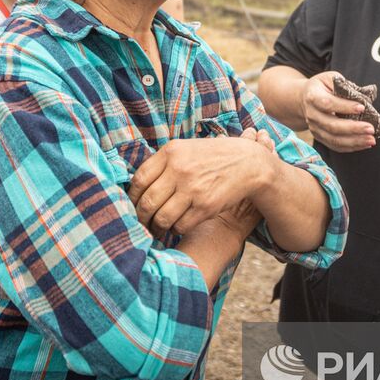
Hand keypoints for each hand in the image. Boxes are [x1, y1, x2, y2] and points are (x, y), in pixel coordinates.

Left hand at [129, 132, 278, 236]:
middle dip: (140, 218)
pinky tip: (176, 227)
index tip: (130, 206)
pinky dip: (175, 230)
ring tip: (156, 230)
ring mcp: (193, 189)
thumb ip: (163, 163)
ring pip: (162, 218)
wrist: (249, 163)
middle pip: (148, 202)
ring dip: (156, 228)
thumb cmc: (214, 157)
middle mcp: (179, 169)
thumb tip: (137, 187)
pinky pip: (180, 225)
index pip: (139, 180)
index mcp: (171, 152)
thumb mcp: (187, 149)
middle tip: (140, 224)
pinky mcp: (205, 206)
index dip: (131, 198)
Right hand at [299, 71, 376, 152]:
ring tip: (371, 140)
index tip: (362, 107)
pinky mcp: (319, 137)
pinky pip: (335, 146)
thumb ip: (346, 87)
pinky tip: (364, 144)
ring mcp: (314, 128)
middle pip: (332, 125)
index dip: (345, 107)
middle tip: (371, 128)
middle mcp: (312, 114)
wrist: (304, 98)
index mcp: (313, 96)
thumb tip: (366, 99)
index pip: (328, 103)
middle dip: (353, 128)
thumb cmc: (323, 86)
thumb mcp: (331, 78)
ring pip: (334, 139)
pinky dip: (351, 147)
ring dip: (354, 141)